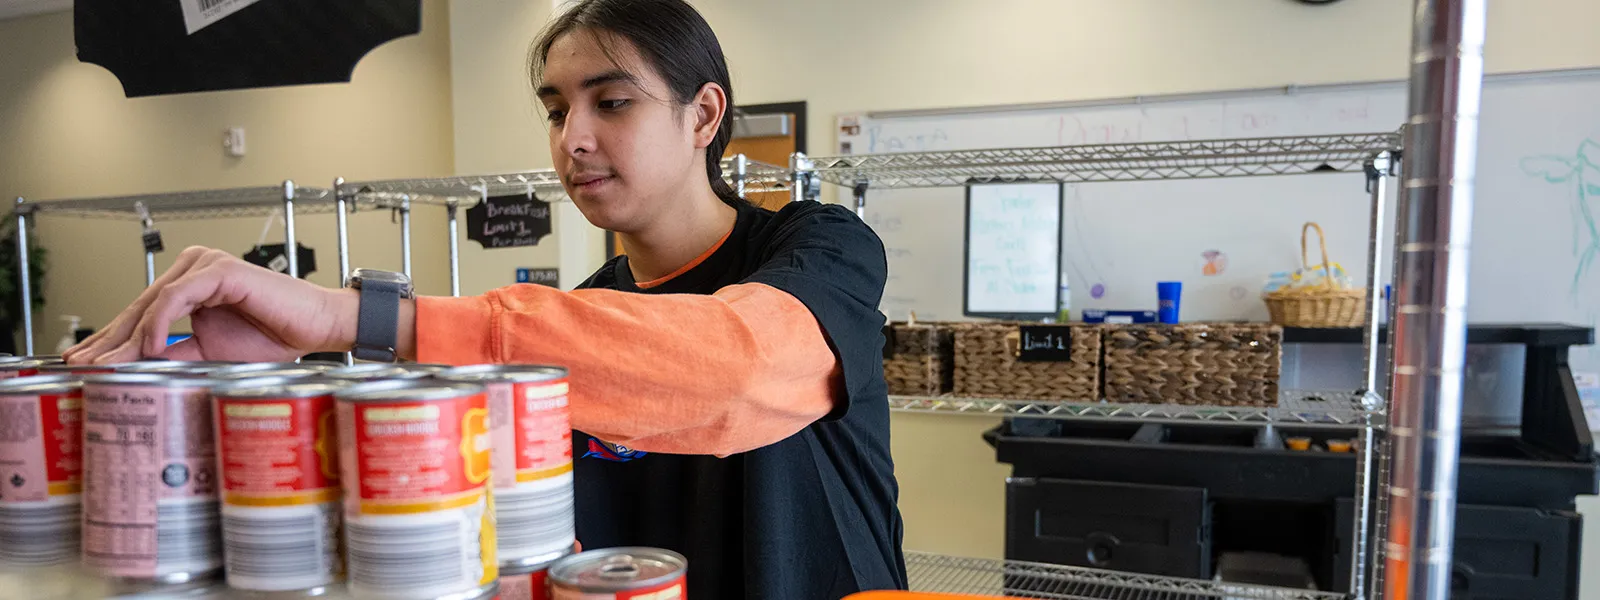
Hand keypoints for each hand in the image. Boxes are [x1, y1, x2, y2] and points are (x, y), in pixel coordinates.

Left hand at [63, 246, 358, 364]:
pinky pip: (177, 297)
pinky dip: (160, 322)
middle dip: (111, 338)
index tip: (88, 361)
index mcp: (191, 283)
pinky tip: (148, 346)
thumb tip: (137, 368)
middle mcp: (194, 267)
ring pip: (154, 301)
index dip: (114, 338)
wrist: (316, 326)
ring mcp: (205, 265)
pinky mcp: (220, 270)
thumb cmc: (275, 334)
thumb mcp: (212, 352)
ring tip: (108, 363)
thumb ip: (176, 354)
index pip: (142, 312)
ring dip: (128, 336)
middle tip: (82, 362)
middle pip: (140, 305)